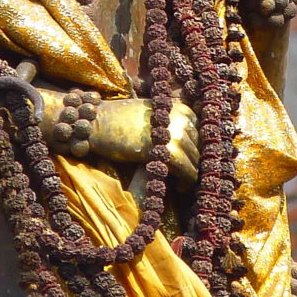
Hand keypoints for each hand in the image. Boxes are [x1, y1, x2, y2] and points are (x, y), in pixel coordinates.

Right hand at [46, 95, 198, 183]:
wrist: (97, 123)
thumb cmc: (119, 120)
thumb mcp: (150, 114)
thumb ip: (169, 124)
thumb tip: (188, 143)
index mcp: (178, 107)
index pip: (200, 132)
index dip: (195, 148)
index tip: (188, 159)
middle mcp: (181, 119)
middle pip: (199, 147)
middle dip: (193, 162)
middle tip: (183, 175)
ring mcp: (176, 134)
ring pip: (195, 161)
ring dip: (190, 174)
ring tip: (181, 183)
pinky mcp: (168, 152)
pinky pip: (187, 172)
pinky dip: (186, 182)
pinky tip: (179, 188)